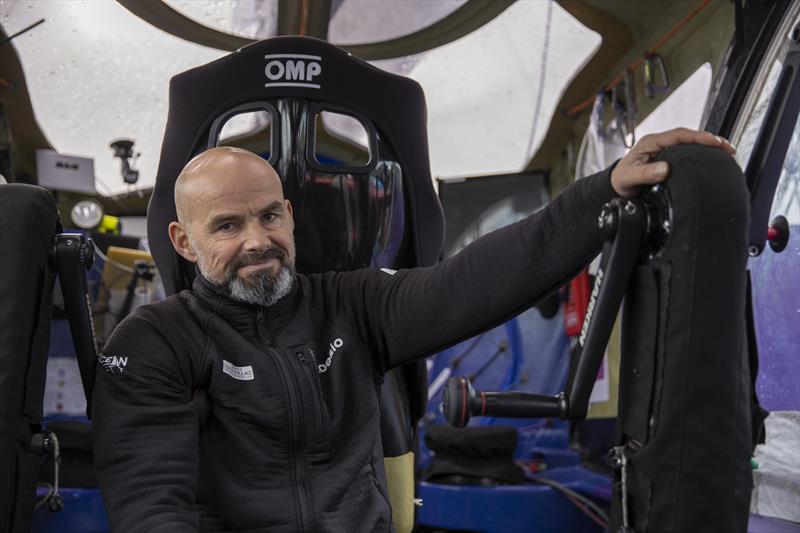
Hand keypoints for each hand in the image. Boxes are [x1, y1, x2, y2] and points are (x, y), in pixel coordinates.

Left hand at [610, 127, 735, 197]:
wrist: (616, 187)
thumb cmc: (621, 180)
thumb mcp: (630, 177)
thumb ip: (646, 174)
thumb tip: (665, 169)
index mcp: (651, 142)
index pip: (679, 135)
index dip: (698, 137)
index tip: (715, 142)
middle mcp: (659, 144)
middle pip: (689, 137)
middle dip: (710, 140)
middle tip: (728, 148)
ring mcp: (664, 151)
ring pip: (690, 144)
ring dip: (708, 147)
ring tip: (727, 152)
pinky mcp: (668, 159)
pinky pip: (688, 153)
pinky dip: (701, 154)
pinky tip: (712, 160)